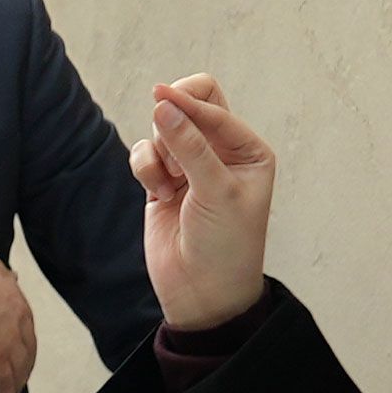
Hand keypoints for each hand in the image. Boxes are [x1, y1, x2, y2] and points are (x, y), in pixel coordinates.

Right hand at [0, 243, 37, 392]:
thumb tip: (9, 277)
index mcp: (15, 298)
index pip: (24, 322)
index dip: (21, 335)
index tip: (17, 344)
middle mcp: (17, 321)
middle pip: (27, 347)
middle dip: (25, 361)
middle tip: (19, 372)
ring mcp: (7, 343)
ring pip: (19, 368)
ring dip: (17, 381)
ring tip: (12, 392)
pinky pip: (3, 384)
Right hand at [139, 73, 273, 333]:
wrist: (203, 294)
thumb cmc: (226, 245)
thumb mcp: (215, 191)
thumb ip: (189, 146)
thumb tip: (162, 103)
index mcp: (247, 150)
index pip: (212, 106)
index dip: (186, 102)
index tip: (158, 98)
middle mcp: (220, 153)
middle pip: (188, 105)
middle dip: (172, 121)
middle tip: (168, 144)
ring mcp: (190, 166)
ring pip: (161, 130)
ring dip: (160, 153)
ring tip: (171, 184)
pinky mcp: (162, 181)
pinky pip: (144, 154)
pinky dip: (146, 169)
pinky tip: (159, 195)